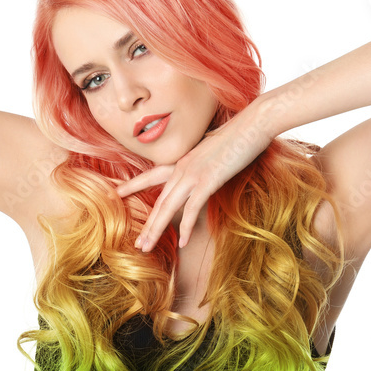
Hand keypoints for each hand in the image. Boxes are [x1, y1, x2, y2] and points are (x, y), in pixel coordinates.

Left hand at [115, 101, 275, 251]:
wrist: (254, 123)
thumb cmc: (239, 136)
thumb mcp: (215, 152)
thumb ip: (203, 164)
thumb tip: (203, 174)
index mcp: (182, 160)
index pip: (151, 175)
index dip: (133, 185)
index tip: (117, 193)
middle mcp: (183, 167)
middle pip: (159, 200)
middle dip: (147, 224)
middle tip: (138, 243)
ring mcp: (194, 173)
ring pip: (168, 206)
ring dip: (156, 229)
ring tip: (147, 247)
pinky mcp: (208, 180)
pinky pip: (192, 208)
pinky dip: (186, 227)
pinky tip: (183, 242)